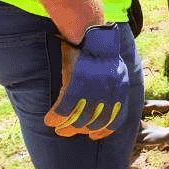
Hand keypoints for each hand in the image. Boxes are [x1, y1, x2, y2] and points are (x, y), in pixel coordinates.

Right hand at [44, 24, 129, 139]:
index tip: (93, 136)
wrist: (91, 31)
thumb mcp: (113, 69)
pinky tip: (48, 120)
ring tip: (58, 129)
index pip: (116, 119)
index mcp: (120, 89)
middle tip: (67, 133)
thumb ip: (111, 86)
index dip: (104, 131)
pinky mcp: (76, 84)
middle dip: (80, 130)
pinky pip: (65, 108)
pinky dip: (56, 117)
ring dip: (66, 127)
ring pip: (79, 118)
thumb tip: (104, 101)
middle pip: (95, 122)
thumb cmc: (98, 49)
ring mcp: (93, 89)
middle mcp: (110, 92)